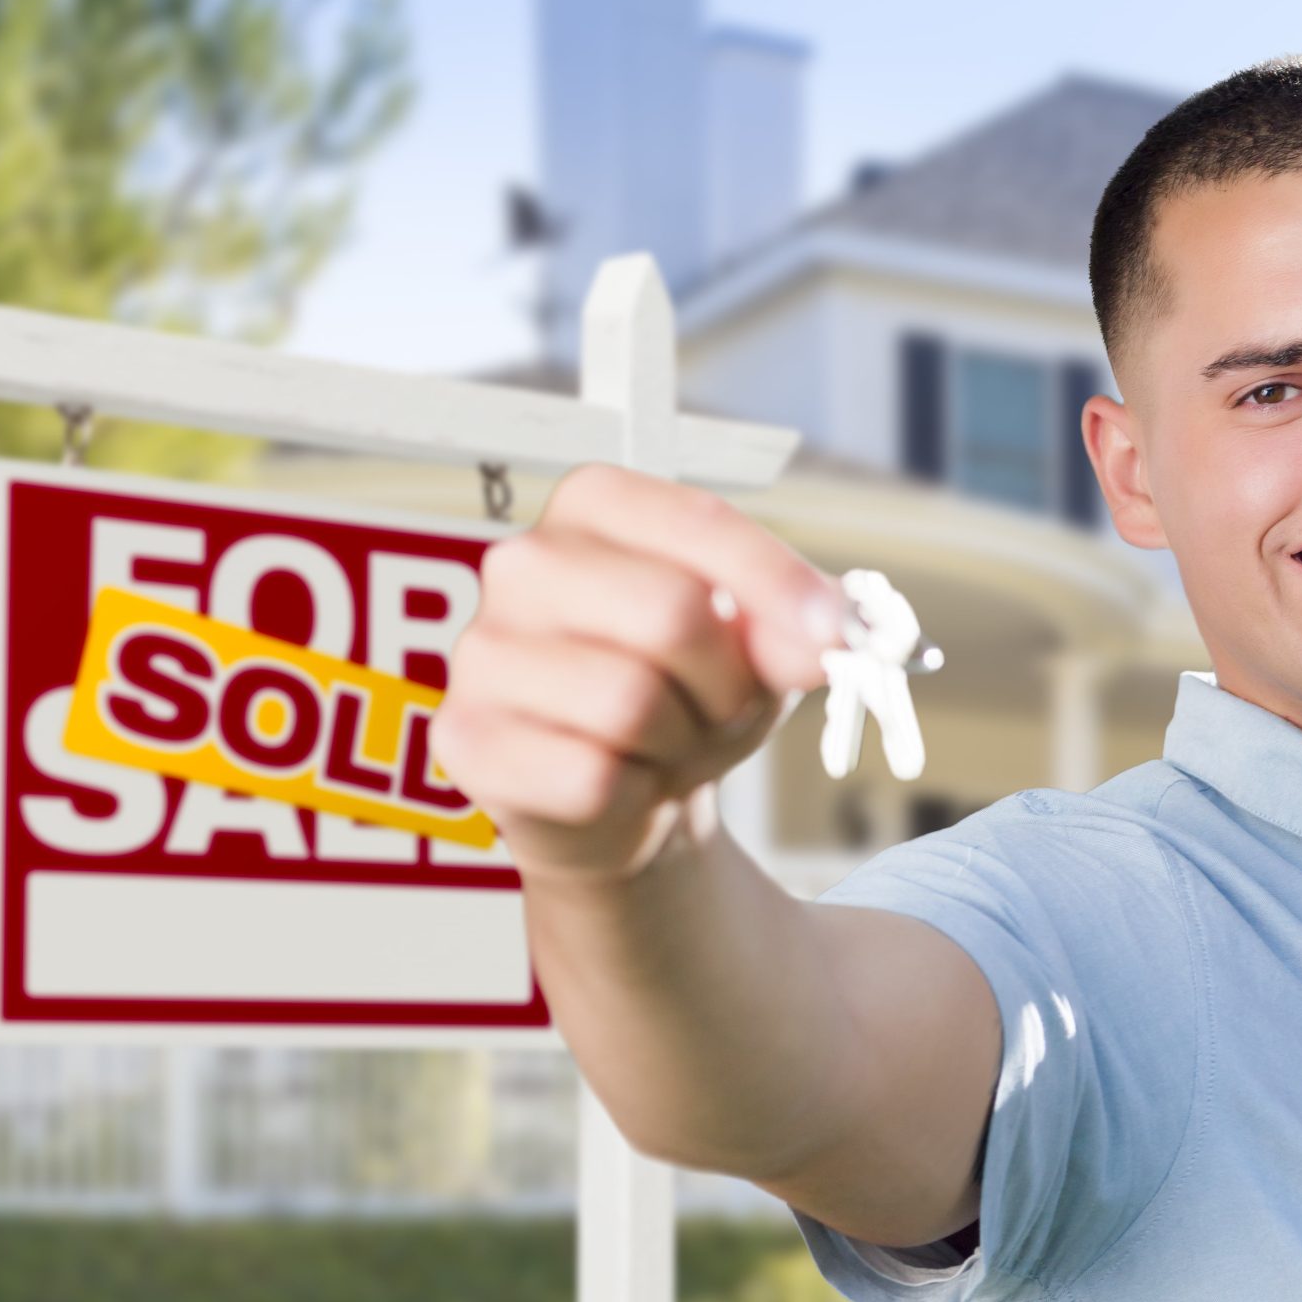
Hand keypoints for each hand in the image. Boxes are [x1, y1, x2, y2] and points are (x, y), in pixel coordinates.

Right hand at [431, 464, 842, 885]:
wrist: (631, 795)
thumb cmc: (691, 692)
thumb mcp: (766, 646)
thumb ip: (805, 626)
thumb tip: (831, 634)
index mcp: (594, 506)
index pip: (699, 522)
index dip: (779, 583)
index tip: (835, 635)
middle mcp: (523, 564)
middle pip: (671, 614)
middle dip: (727, 681)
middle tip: (721, 706)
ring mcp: (484, 652)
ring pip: (629, 702)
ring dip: (680, 743)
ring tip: (664, 741)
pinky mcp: (466, 740)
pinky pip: (588, 777)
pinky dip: (631, 795)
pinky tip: (617, 781)